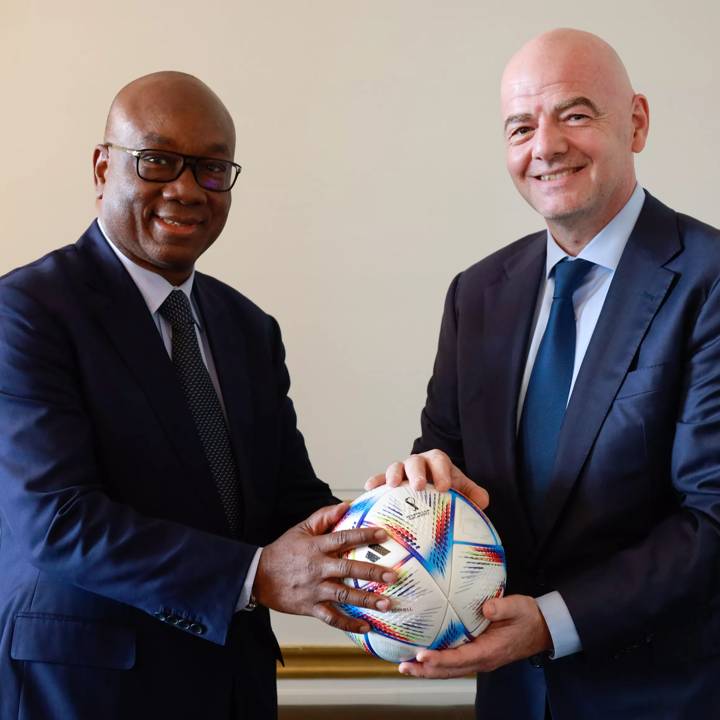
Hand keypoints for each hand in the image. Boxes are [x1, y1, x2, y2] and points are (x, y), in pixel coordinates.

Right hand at [253, 502, 397, 633]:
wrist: (257, 577)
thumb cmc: (283, 551)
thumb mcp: (300, 529)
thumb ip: (324, 516)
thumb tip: (346, 505)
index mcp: (315, 547)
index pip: (343, 538)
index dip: (363, 535)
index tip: (383, 534)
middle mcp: (317, 569)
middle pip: (347, 570)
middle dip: (371, 573)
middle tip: (393, 575)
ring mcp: (314, 590)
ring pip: (343, 596)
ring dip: (366, 601)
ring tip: (387, 604)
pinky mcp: (310, 607)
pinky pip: (332, 618)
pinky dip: (349, 625)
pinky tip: (366, 628)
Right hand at [365, 449, 488, 509]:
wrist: (431, 492)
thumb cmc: (446, 491)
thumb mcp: (461, 490)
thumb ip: (473, 494)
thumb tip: (481, 501)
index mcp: (437, 462)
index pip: (439, 461)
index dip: (441, 472)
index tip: (444, 487)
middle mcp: (418, 463)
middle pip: (415, 461)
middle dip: (416, 472)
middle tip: (419, 486)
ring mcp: (401, 471)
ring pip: (395, 467)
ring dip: (393, 475)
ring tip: (392, 486)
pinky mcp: (387, 482)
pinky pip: (379, 480)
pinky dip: (375, 482)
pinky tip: (369, 489)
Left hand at [398, 595, 551, 677]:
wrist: (542, 628)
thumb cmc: (528, 616)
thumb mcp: (519, 607)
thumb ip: (502, 607)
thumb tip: (486, 608)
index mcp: (490, 651)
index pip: (461, 658)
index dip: (441, 659)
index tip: (422, 655)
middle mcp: (482, 659)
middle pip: (450, 670)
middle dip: (426, 670)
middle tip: (404, 666)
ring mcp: (480, 659)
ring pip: (450, 670)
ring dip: (428, 670)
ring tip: (407, 666)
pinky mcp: (477, 653)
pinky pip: (454, 662)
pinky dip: (437, 663)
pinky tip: (424, 657)